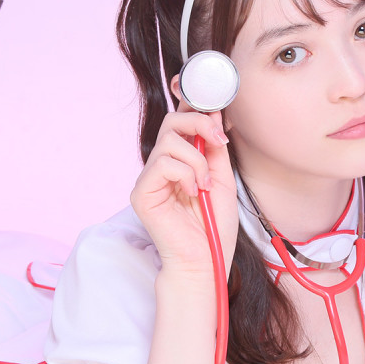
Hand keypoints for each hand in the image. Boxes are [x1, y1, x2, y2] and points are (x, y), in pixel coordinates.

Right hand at [130, 105, 237, 274]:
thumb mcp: (223, 177)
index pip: (179, 121)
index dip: (192, 104)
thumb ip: (215, 146)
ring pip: (169, 142)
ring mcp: (149, 178)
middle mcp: (160, 165)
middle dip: (199, 124)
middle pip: (171, 121)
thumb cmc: (214, 225)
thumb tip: (214, 113)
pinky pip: (163, 164)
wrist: (206, 260)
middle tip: (219, 141)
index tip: (216, 107)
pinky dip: (185, 174)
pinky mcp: (141, 192)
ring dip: (197, 160)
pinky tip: (191, 193)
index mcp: (179, 159)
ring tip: (203, 184)